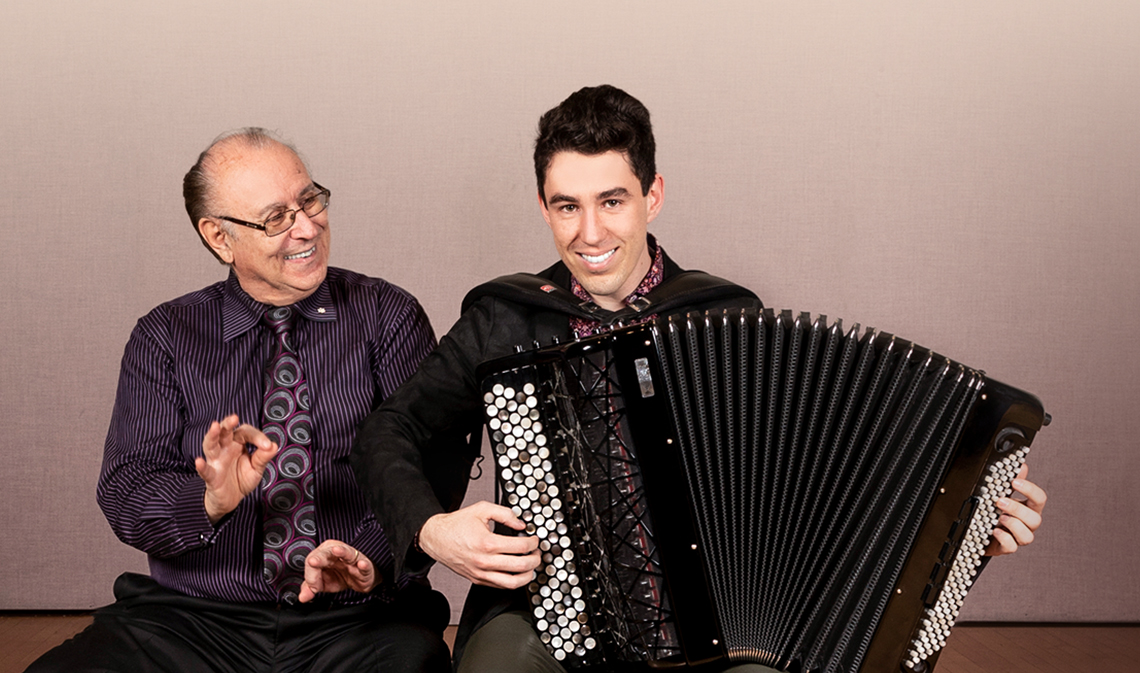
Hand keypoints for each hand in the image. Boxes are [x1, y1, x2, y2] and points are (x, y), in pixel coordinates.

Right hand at [195, 414, 277, 523]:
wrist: (231, 499)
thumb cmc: (242, 479)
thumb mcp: (256, 468)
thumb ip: (263, 457)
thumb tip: (274, 445)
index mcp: (237, 444)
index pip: (245, 432)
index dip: (257, 437)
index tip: (267, 446)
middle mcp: (225, 449)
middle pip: (224, 432)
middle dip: (228, 423)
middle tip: (234, 418)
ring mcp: (216, 462)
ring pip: (210, 445)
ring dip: (212, 436)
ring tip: (215, 427)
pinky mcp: (211, 477)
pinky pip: (205, 471)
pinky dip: (202, 466)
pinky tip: (199, 462)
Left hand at [298, 540, 377, 602]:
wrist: (361, 580)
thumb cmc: (342, 576)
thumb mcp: (324, 583)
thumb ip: (312, 587)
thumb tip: (302, 597)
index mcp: (324, 555)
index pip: (313, 560)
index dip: (310, 574)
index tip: (312, 587)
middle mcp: (337, 553)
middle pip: (326, 553)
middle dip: (319, 558)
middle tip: (312, 562)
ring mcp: (352, 558)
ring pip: (347, 552)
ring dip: (342, 551)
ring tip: (336, 550)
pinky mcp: (365, 565)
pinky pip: (364, 564)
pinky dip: (363, 564)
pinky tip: (361, 564)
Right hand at [419, 501, 539, 588]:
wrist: (436, 538)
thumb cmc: (456, 525)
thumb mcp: (481, 509)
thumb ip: (504, 514)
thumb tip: (520, 523)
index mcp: (487, 543)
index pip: (521, 547)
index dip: (533, 543)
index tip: (534, 540)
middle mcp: (484, 561)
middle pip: (521, 566)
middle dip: (535, 559)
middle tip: (537, 553)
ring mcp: (481, 573)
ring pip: (512, 583)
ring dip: (527, 575)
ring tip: (531, 566)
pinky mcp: (477, 580)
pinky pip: (500, 586)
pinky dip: (512, 581)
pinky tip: (516, 573)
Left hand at [985, 463, 1046, 555]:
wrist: (979, 530)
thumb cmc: (995, 511)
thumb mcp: (1002, 493)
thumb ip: (1013, 481)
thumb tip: (1021, 466)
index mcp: (1028, 508)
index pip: (1039, 499)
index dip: (1030, 490)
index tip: (1015, 482)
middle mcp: (1026, 524)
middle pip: (1035, 519)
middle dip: (1018, 509)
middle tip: (1000, 501)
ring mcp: (1017, 537)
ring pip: (1027, 536)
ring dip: (1013, 525)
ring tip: (999, 517)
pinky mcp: (1006, 547)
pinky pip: (1011, 547)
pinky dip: (1004, 539)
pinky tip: (995, 530)